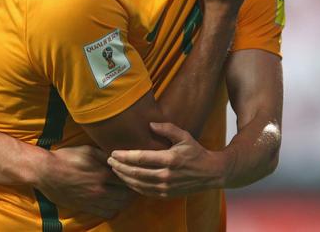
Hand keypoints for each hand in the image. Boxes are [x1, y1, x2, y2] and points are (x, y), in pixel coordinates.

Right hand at [36, 145, 134, 218]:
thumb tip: (119, 157)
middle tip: (133, 185)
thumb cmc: (66, 158)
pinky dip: (113, 209)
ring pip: (118, 206)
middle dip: (131, 190)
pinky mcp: (86, 207)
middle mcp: (101, 191)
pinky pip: (106, 213)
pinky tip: (113, 202)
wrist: (47, 172)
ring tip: (125, 194)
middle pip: (126, 196)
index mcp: (103, 174)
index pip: (127, 180)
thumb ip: (105, 155)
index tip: (134, 174)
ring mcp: (93, 201)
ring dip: (124, 201)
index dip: (132, 178)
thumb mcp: (88, 150)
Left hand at [107, 122, 226, 198]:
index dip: (125, 156)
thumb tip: (150, 124)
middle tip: (109, 160)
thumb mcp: (184, 136)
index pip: (141, 158)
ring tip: (114, 169)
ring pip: (138, 184)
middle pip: (136, 173)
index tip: (113, 152)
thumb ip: (167, 128)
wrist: (211, 173)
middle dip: (120, 167)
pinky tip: (126, 179)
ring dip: (124, 177)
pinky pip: (145, 192)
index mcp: (170, 159)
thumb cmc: (195, 151)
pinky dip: (133, 186)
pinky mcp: (166, 194)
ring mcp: (166, 187)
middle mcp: (167, 175)